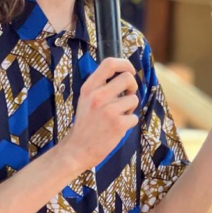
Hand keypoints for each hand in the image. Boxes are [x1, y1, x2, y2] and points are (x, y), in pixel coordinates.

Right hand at [65, 56, 138, 171]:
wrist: (77, 149)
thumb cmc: (85, 124)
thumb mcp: (86, 99)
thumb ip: (100, 86)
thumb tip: (123, 75)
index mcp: (89, 87)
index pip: (109, 63)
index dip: (124, 64)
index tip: (130, 70)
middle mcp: (98, 96)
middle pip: (128, 78)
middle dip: (132, 87)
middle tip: (127, 96)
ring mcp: (108, 110)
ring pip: (134, 98)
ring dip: (130, 108)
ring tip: (118, 116)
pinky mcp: (118, 124)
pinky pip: (134, 117)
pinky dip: (129, 122)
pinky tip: (118, 127)